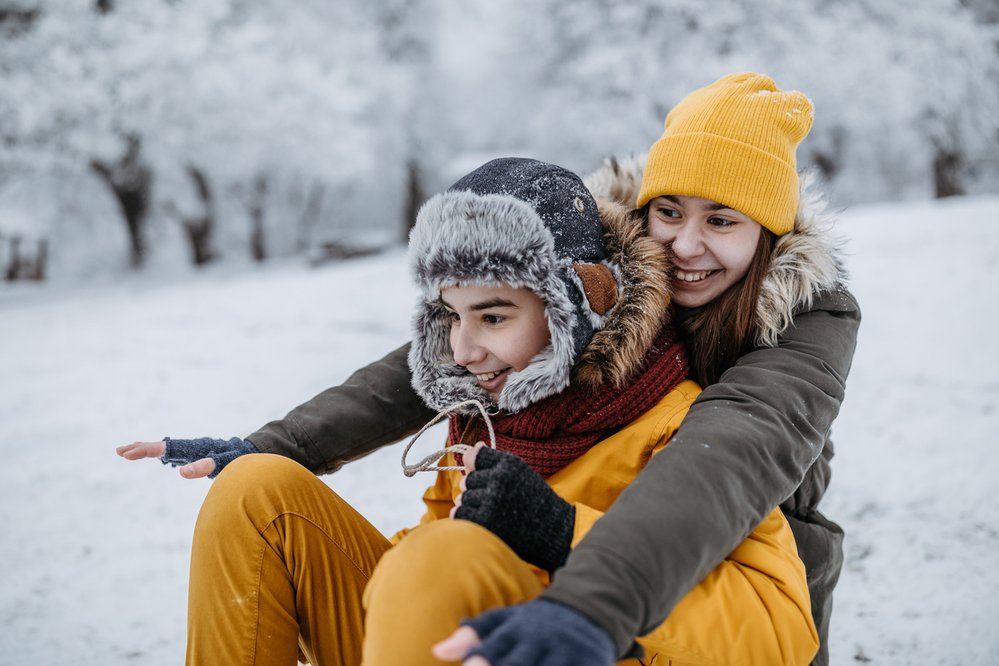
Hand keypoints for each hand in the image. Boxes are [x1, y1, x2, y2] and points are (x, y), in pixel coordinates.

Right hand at [117, 437, 254, 478]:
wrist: (247, 451)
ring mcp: (189, 450)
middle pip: (161, 446)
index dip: (146, 450)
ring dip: (145, 449)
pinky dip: (158, 453)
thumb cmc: (238, 457)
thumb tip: (181, 473)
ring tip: (125, 452)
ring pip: (164, 448)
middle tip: (119, 451)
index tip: (127, 453)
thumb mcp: (225, 462)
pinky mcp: (192, 455)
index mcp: (193, 447)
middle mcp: (189, 446)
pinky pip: (171, 453)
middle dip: (140, 448)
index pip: (165, 447)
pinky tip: (152, 455)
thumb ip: (205, 466)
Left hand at [432, 599, 615, 665]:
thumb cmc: (534, 623)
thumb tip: (437, 651)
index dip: (483, 659)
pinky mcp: (588, 663)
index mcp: (518, 628)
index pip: (496, 647)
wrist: (589, 608)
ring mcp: (566, 653)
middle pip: (519, 663)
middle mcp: (541, 640)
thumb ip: (472, 635)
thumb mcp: (505, 622)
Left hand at [451, 443, 574, 572]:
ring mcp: (491, 501)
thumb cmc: (536, 500)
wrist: (554, 531)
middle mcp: (499, 479)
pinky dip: (465, 516)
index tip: (476, 470)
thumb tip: (473, 447)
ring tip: (491, 510)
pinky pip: (460, 513)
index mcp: (509, 464)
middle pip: (467, 480)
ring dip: (472, 505)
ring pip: (463, 497)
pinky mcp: (485, 522)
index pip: (473, 456)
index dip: (472, 464)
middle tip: (493, 498)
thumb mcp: (520, 472)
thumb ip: (495, 461)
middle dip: (476, 489)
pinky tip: (479, 518)